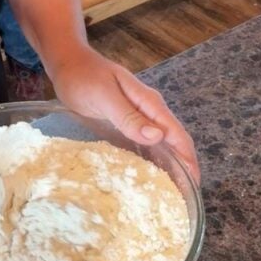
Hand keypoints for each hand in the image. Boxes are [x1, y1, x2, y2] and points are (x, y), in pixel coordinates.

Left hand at [48, 46, 200, 181]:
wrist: (68, 62)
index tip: (192, 185)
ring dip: (168, 167)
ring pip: (161, 145)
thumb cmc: (84, 77)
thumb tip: (157, 137)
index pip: (177, 134)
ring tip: (169, 194)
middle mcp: (149, 111)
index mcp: (149, 103)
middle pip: (174, 142)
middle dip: (183, 168)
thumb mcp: (105, 96)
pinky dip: (150, 161)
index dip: (188, 160)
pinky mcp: (126, 124)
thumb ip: (129, 116)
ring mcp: (138, 117)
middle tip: (183, 198)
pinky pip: (144, 144)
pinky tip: (147, 177)